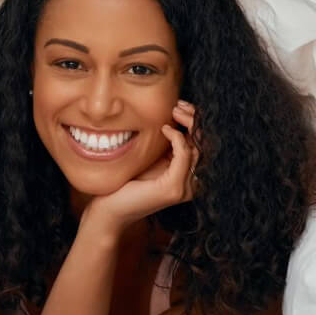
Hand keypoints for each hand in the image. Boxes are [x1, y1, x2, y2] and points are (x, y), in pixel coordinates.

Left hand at [86, 101, 197, 234]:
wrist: (110, 209)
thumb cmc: (126, 182)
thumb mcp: (151, 157)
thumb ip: (166, 144)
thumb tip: (174, 115)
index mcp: (188, 175)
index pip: (203, 144)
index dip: (196, 122)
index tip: (181, 106)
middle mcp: (192, 183)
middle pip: (205, 144)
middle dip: (195, 120)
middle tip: (179, 105)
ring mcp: (185, 188)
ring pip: (199, 148)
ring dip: (189, 124)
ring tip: (174, 111)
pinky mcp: (174, 188)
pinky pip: (185, 155)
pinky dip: (176, 138)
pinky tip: (164, 129)